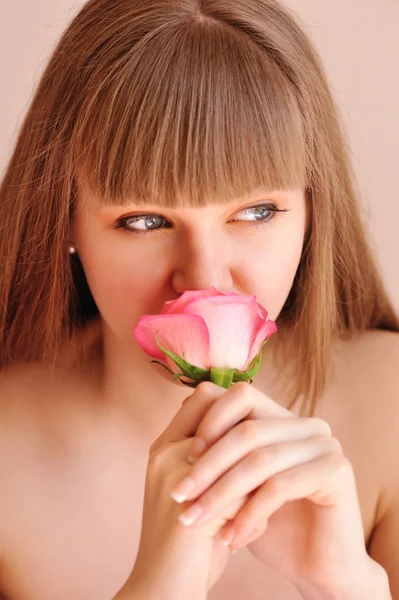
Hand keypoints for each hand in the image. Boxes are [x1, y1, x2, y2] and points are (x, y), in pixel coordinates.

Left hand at [169, 381, 372, 594]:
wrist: (315, 571)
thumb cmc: (270, 525)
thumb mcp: (237, 482)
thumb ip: (218, 444)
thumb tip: (183, 402)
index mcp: (284, 418)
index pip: (241, 395)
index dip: (211, 421)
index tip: (184, 456)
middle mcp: (307, 424)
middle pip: (247, 430)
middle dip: (209, 464)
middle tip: (181, 495)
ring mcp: (325, 444)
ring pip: (260, 459)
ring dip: (221, 493)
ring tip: (195, 520)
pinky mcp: (337, 471)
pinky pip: (281, 485)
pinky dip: (249, 513)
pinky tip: (231, 537)